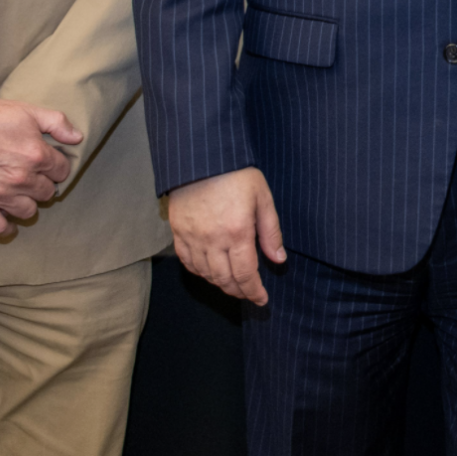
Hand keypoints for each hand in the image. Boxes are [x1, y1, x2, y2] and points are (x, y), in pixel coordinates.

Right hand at [0, 99, 83, 238]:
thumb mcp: (29, 111)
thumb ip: (58, 123)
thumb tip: (77, 138)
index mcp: (38, 155)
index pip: (62, 171)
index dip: (56, 168)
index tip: (47, 165)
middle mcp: (23, 178)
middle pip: (46, 193)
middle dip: (41, 186)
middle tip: (31, 180)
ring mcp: (1, 194)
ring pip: (28, 211)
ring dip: (25, 204)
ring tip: (18, 196)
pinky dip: (4, 227)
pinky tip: (6, 221)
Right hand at [167, 167, 286, 305]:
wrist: (203, 156)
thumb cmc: (237, 174)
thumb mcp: (262, 198)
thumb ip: (270, 231)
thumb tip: (278, 259)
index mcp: (237, 232)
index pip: (245, 274)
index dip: (254, 291)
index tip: (262, 299)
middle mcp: (213, 240)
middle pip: (224, 279)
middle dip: (238, 291)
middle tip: (249, 294)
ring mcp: (193, 237)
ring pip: (205, 273)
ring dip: (220, 284)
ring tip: (232, 285)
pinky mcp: (178, 231)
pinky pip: (187, 261)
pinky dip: (199, 272)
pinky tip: (209, 271)